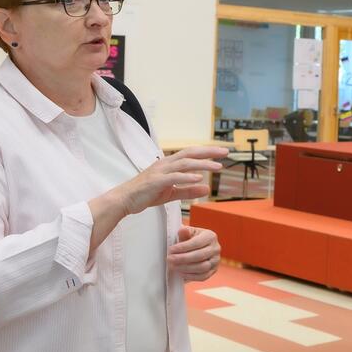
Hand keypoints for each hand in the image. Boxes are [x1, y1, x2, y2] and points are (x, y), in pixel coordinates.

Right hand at [114, 146, 228, 214]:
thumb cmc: (146, 194)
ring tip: (217, 167)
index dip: (207, 152)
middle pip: (190, 153)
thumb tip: (207, 188)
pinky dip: (187, 177)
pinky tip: (199, 178)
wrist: (125, 200)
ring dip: (202, 164)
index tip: (223, 152)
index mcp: (170, 164)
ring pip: (184, 164)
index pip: (191, 154)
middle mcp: (166, 164)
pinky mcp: (155, 182)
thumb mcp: (172, 193)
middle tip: (226, 152)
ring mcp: (160, 171)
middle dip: (209, 152)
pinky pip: (174, 177)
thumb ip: (189, 190)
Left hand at [168, 226, 220, 280]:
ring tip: (173, 266)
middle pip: (200, 256)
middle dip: (182, 258)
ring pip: (202, 267)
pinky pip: (203, 276)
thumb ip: (185, 232)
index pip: (197, 243)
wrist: (196, 248)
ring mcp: (216, 261)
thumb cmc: (191, 239)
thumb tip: (183, 230)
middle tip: (170, 259)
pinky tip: (181, 273)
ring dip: (185, 268)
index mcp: (210, 236)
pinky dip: (191, 276)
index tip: (171, 250)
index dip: (183, 247)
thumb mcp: (188, 233)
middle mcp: (215, 248)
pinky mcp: (213, 270)